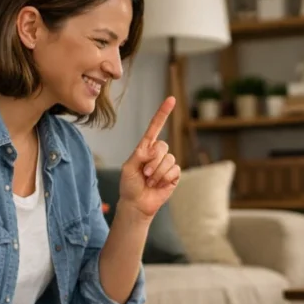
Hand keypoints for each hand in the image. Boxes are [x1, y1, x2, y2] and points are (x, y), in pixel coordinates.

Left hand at [119, 96, 179, 217]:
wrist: (137, 203)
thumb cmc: (129, 185)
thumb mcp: (129, 167)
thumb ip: (140, 155)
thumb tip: (155, 151)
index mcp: (146, 147)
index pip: (155, 127)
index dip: (163, 113)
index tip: (171, 99)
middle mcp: (158, 153)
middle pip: (163, 146)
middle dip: (153, 161)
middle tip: (144, 174)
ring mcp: (167, 164)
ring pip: (168, 160)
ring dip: (157, 173)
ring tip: (150, 181)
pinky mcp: (174, 175)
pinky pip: (174, 171)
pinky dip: (164, 179)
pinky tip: (158, 185)